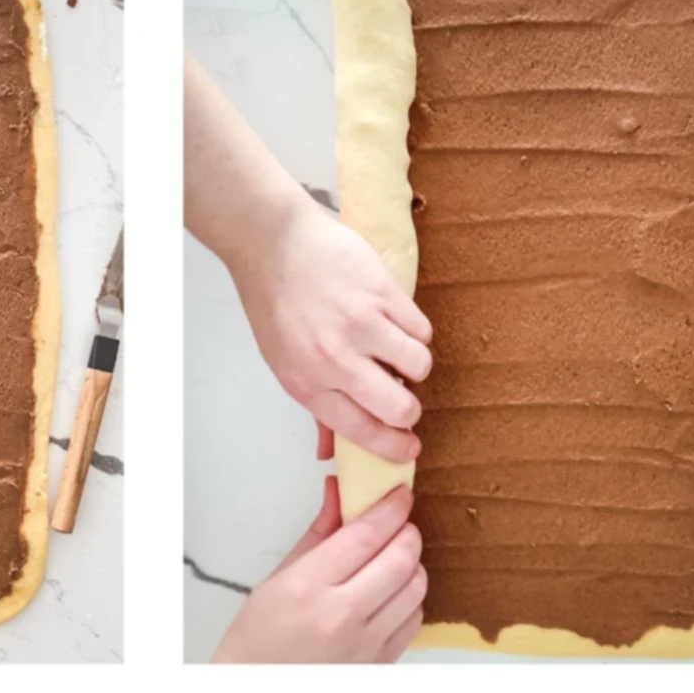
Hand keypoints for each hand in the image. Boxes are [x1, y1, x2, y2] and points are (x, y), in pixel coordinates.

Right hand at [213, 482, 426, 663]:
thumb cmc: (257, 640)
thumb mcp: (278, 578)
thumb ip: (319, 534)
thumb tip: (341, 493)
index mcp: (306, 588)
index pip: (366, 535)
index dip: (390, 508)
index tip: (399, 495)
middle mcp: (340, 617)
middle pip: (401, 559)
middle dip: (407, 533)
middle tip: (398, 526)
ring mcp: (364, 645)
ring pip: (415, 588)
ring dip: (412, 566)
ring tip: (393, 561)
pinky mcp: (380, 664)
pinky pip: (414, 621)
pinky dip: (409, 600)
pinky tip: (389, 596)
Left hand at [231, 193, 432, 461]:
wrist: (272, 243)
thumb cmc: (276, 305)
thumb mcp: (284, 363)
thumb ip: (316, 406)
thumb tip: (331, 450)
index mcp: (308, 384)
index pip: (362, 431)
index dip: (392, 446)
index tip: (407, 448)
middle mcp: (336, 360)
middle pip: (399, 407)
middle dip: (409, 411)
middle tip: (405, 398)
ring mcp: (362, 324)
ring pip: (418, 365)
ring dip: (414, 365)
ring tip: (396, 351)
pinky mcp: (382, 292)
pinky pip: (421, 328)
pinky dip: (415, 331)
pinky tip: (396, 323)